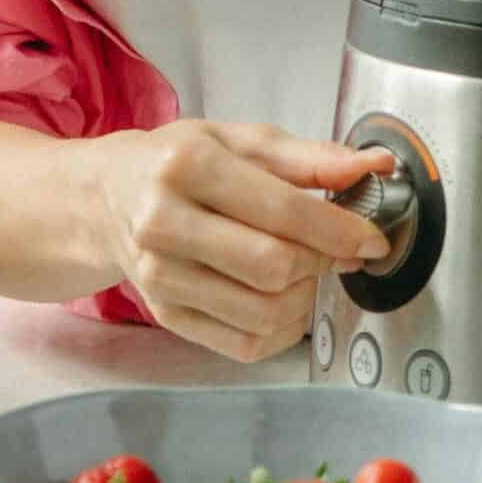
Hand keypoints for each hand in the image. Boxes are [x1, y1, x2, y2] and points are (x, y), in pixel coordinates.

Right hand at [93, 120, 393, 363]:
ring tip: (307, 269)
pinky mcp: (165, 315)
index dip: (340, 230)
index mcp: (187, 166)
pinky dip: (284, 327)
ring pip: (264, 311)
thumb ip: (311, 156)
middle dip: (323, 262)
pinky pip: (247, 342)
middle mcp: (164, 223)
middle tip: (340, 250)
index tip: (372, 238)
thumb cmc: (180, 164)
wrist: (107, 197)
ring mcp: (160, 277)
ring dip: (306, 296)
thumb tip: (374, 168)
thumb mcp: (240, 140)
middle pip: (273, 267)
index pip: (282, 211)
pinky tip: (285, 298)